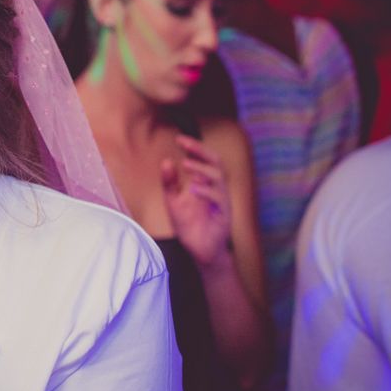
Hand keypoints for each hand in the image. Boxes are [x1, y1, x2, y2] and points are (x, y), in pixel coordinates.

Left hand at [161, 134, 232, 267]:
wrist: (200, 251)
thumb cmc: (189, 225)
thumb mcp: (174, 201)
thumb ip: (170, 183)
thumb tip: (166, 161)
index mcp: (205, 183)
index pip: (204, 160)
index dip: (195, 148)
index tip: (179, 140)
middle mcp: (216, 189)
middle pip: (216, 163)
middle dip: (202, 151)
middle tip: (185, 144)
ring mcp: (222, 201)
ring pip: (219, 178)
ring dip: (202, 170)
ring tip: (186, 165)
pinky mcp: (224, 215)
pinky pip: (220, 199)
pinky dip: (207, 192)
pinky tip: (193, 189)